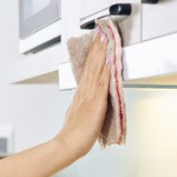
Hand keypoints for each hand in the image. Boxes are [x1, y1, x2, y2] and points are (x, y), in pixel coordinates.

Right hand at [55, 31, 108, 158]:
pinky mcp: (96, 102)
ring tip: (104, 39)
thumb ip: (83, 105)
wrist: (68, 144)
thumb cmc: (73, 134)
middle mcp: (84, 91)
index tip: (96, 43)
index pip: (88, 70)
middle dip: (97, 48)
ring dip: (101, 53)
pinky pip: (102, 82)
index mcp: (81, 94)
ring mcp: (90, 95)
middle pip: (92, 65)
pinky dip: (105, 69)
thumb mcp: (78, 115)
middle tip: (101, 33)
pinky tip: (109, 60)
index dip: (93, 55)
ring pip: (97, 69)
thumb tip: (88, 100)